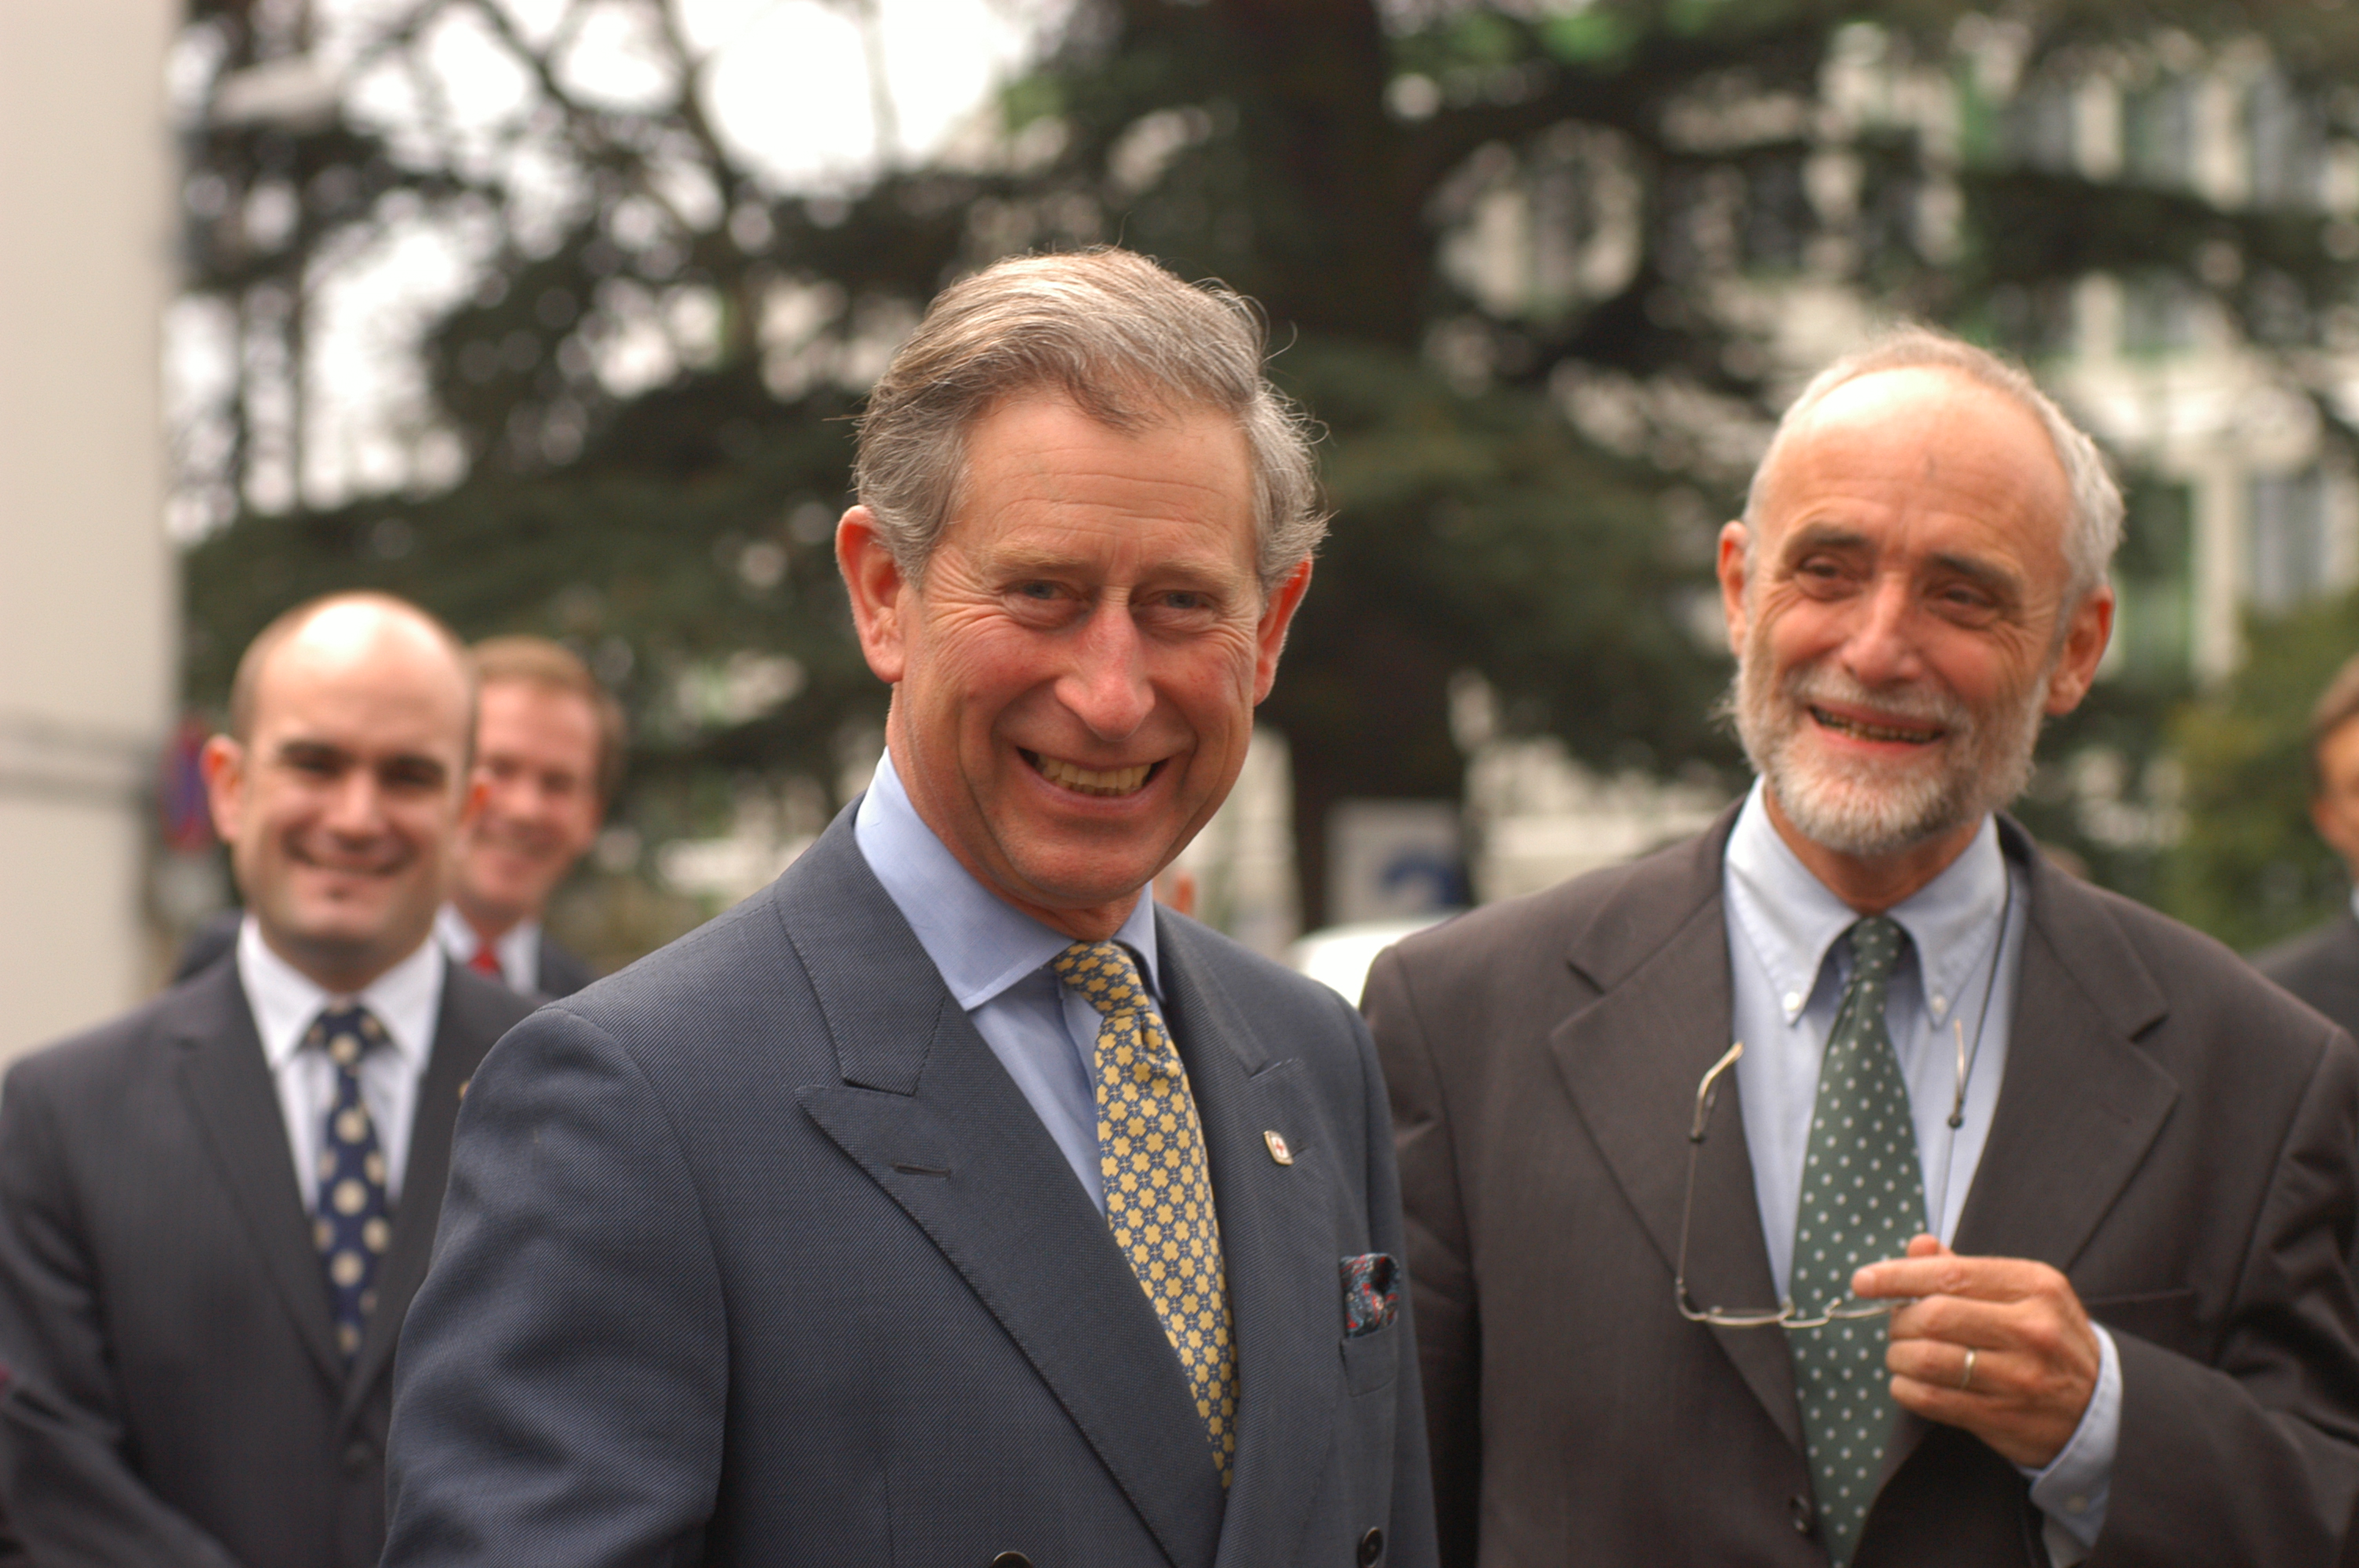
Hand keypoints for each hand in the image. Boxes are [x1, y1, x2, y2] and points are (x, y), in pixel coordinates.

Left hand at [1851, 1235, 2099, 1469]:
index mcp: (2034, 1285)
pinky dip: (1905, 1388)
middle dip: (1898, 1320)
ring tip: (1900, 1354)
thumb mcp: (2024, 1293)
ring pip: (1926, 1359)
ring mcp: (2020, 1376)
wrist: (2098, 1408)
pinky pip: (1931, 1399)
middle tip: (1895, 1326)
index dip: (1896, 1276)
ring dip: (1897, 1356)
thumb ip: (1966, 1268)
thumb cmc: (2047, 1339)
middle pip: (1933, 1316)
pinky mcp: (2004, 1417)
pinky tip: (1907, 1382)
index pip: (1949, 1274)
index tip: (1863, 1280)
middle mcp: (2032, 1329)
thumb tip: (1917, 1245)